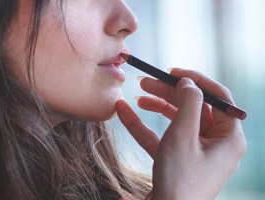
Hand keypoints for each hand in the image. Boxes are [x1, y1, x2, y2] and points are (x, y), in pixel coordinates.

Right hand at [115, 68, 246, 199]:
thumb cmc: (180, 180)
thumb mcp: (183, 136)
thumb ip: (188, 104)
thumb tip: (189, 82)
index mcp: (228, 137)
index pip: (217, 98)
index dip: (196, 81)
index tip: (173, 72)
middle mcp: (216, 143)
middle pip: (193, 107)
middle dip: (168, 93)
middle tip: (146, 81)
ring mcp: (196, 151)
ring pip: (177, 120)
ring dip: (156, 106)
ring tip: (137, 95)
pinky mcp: (179, 158)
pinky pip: (163, 136)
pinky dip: (145, 125)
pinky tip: (125, 112)